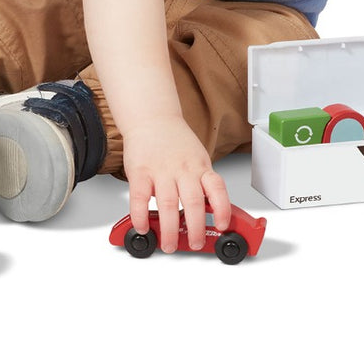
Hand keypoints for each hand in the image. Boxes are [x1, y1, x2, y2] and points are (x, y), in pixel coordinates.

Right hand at [121, 114, 230, 251]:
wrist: (152, 118)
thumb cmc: (175, 141)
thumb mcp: (197, 158)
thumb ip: (201, 182)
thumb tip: (210, 211)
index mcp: (200, 167)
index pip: (217, 189)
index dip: (223, 209)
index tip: (223, 226)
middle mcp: (184, 170)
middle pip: (194, 202)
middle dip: (196, 228)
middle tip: (196, 243)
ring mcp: (162, 171)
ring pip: (168, 204)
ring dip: (169, 229)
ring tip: (169, 244)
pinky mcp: (140, 172)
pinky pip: (140, 198)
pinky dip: (141, 215)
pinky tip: (143, 227)